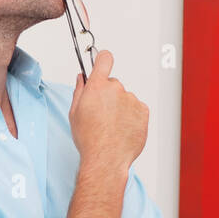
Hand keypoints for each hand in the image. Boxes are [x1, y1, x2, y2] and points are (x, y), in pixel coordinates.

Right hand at [68, 49, 148, 172]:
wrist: (106, 158)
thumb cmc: (89, 139)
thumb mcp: (75, 113)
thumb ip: (80, 91)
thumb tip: (82, 78)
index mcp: (97, 87)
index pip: (104, 60)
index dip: (102, 59)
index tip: (102, 60)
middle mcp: (116, 89)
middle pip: (113, 84)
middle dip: (108, 94)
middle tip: (101, 113)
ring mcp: (132, 100)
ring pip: (125, 98)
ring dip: (120, 107)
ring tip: (112, 126)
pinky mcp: (143, 111)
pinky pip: (136, 108)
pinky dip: (131, 116)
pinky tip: (122, 129)